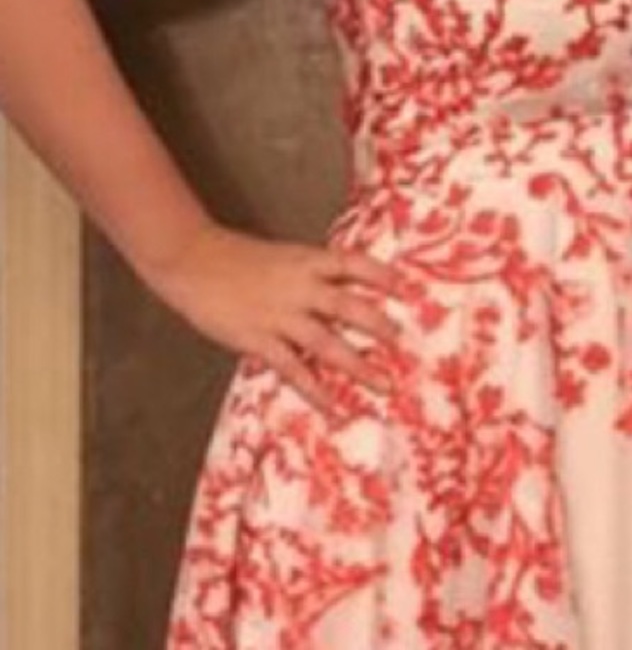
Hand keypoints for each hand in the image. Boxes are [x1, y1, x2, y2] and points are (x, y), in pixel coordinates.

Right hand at [139, 221, 408, 411]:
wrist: (192, 260)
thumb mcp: (283, 257)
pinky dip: (315, 390)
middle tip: (403, 342)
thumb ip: (310, 274)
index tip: (406, 288)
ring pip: (327, 343)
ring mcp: (280, 315)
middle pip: (348, 306)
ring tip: (383, 383)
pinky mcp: (258, 339)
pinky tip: (333, 407)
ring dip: (358, 365)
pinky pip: (293, 369)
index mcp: (306, 261)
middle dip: (378, 324)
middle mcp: (299, 287)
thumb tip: (342, 291)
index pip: (352, 264)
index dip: (380, 275)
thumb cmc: (237, 258)